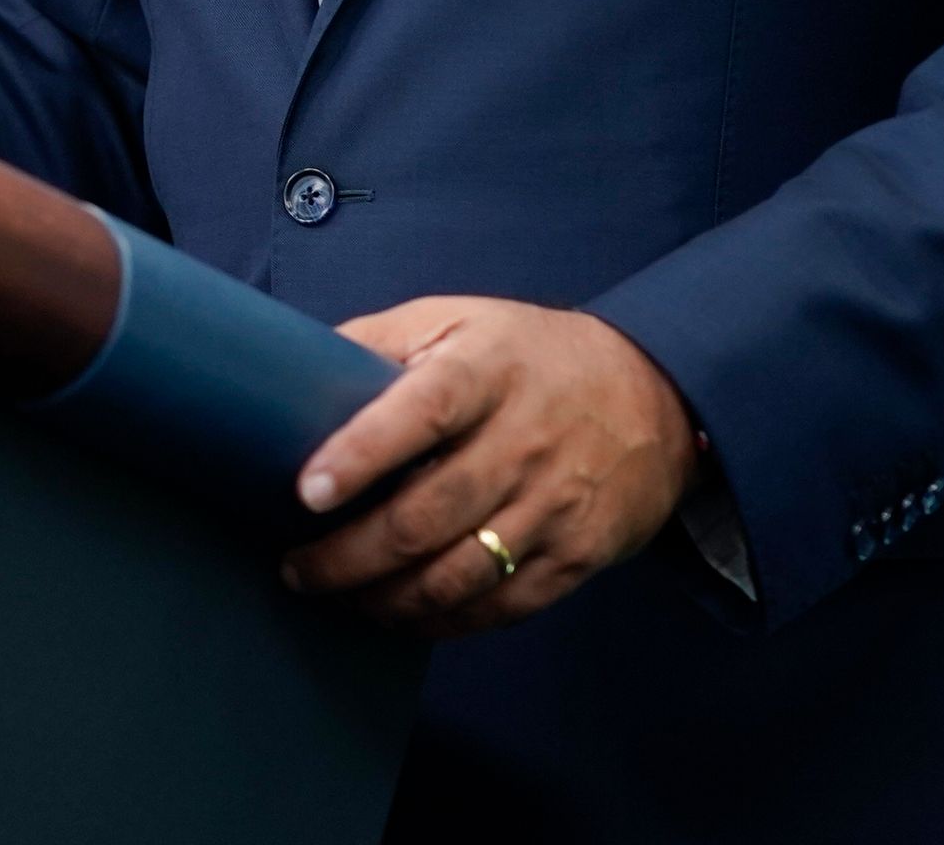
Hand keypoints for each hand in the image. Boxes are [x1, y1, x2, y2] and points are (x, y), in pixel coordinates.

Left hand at [278, 296, 699, 636]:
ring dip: (387, 599)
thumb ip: (377, 341)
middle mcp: (523, 439)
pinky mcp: (578, 553)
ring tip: (340, 597)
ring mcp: (555, 503)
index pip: (421, 412)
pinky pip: (502, 605)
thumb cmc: (527, 355)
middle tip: (297, 569)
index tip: (306, 492)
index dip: (361, 454)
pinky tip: (402, 615)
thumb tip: (290, 374)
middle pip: (428, 514)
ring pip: (459, 573)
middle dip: (350, 555)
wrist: (653, 394)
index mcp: (485, 371)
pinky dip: (444, 622)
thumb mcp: (456, 321)